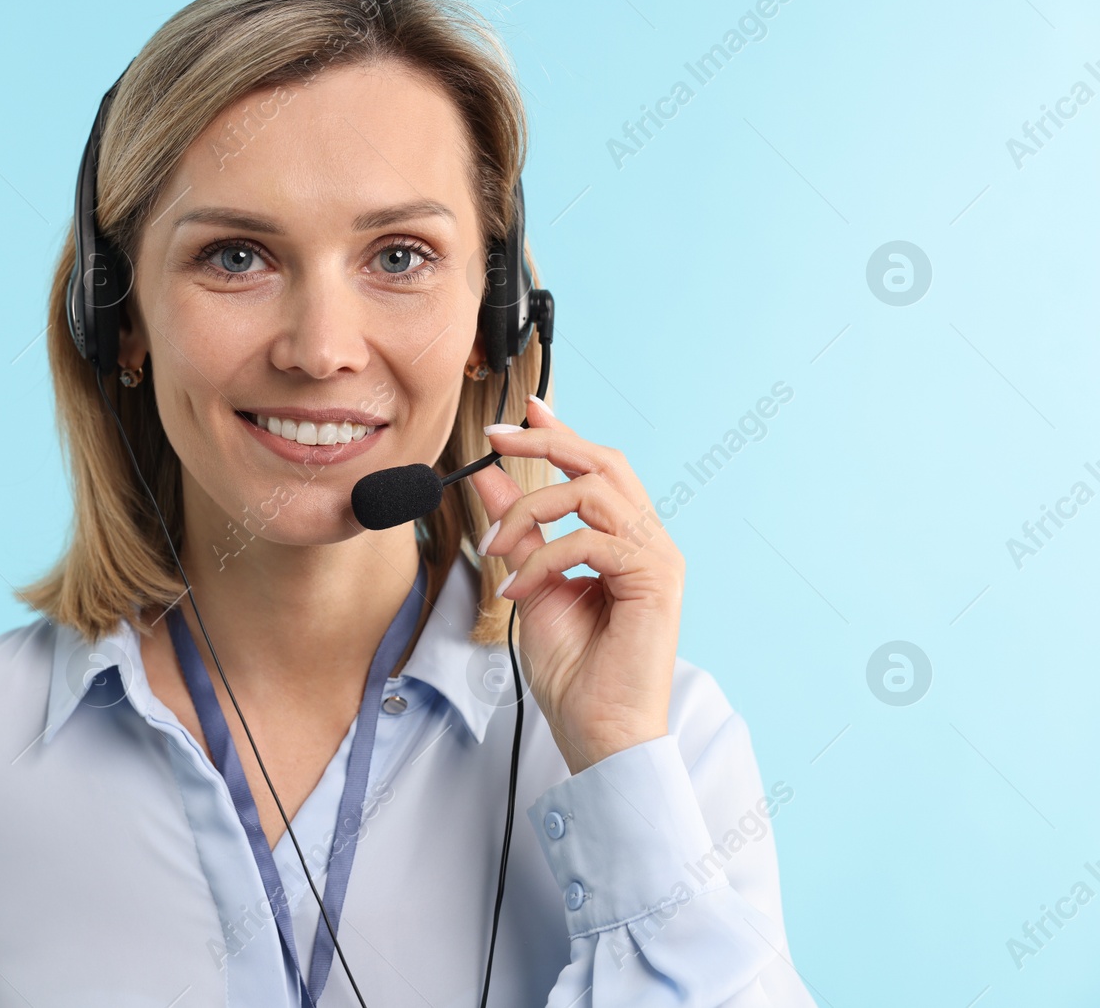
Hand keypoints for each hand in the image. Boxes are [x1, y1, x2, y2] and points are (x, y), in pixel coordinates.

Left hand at [469, 395, 683, 774]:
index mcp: (623, 540)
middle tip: (495, 439)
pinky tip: (517, 590)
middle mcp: (648, 540)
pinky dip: (543, 558)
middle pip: (602, 460)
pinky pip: (590, 540)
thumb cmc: (574, 672)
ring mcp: (657, 557)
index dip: (561, 431)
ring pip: (591, 491)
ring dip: (530, 509)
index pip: (597, 467)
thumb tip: (487, 477)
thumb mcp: (530, 583)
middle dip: (546, 440)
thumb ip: (518, 529)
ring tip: (496, 549)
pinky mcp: (655, 578)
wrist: (599, 732)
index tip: (521, 412)